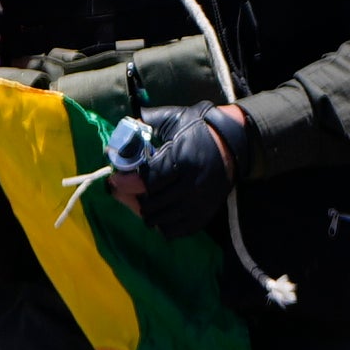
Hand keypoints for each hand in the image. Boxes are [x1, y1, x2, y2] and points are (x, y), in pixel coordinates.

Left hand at [108, 103, 249, 235]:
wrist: (234, 143)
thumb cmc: (200, 129)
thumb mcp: (174, 119)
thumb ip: (147, 123)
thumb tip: (122, 131)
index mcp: (183, 161)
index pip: (148, 181)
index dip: (125, 183)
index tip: (115, 181)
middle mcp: (193, 186)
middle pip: (152, 204)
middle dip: (133, 198)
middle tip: (127, 191)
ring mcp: (200, 203)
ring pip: (161, 220)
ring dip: (148, 213)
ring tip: (144, 202)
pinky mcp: (205, 214)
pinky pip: (177, 230)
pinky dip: (164, 226)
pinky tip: (161, 214)